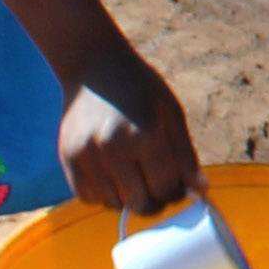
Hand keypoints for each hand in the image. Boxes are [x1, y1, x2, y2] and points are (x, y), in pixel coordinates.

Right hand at [55, 54, 201, 217]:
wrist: (95, 65)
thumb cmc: (141, 89)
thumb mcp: (171, 113)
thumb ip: (185, 155)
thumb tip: (201, 190)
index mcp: (146, 134)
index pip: (165, 188)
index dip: (175, 191)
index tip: (176, 184)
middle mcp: (113, 148)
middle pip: (140, 202)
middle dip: (154, 199)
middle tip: (156, 184)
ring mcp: (87, 154)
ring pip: (113, 204)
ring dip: (128, 198)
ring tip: (134, 176)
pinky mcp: (68, 157)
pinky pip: (88, 197)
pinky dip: (103, 195)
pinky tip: (113, 177)